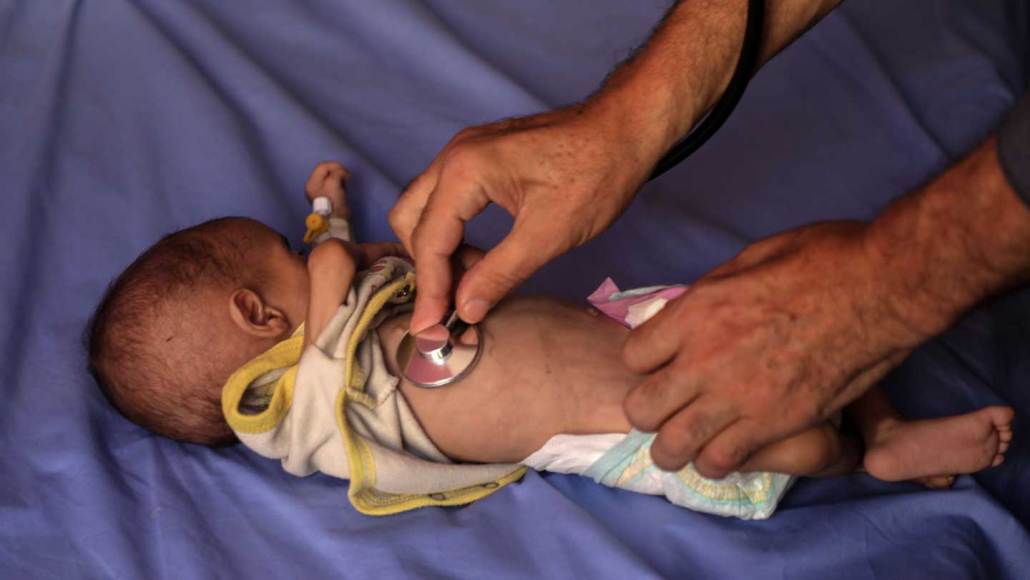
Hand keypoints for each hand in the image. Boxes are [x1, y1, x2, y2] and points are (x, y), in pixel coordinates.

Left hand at [305, 161, 350, 218]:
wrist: (337, 220)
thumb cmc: (333, 202)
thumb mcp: (334, 183)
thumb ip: (337, 173)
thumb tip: (342, 173)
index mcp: (312, 183)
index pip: (323, 166)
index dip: (335, 166)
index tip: (345, 172)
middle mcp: (313, 185)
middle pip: (326, 170)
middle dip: (337, 171)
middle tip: (346, 176)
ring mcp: (320, 190)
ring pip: (330, 176)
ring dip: (339, 177)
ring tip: (345, 182)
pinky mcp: (327, 194)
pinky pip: (333, 182)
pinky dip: (339, 182)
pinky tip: (343, 187)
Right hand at [389, 102, 662, 332]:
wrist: (626, 129)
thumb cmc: (596, 175)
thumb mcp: (549, 234)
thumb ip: (500, 273)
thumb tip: (464, 310)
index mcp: (465, 170)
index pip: (429, 240)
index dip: (429, 290)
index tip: (431, 329)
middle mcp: (454, 155)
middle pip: (410, 219)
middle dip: (426, 265)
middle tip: (453, 302)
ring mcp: (465, 151)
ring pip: (424, 207)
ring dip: (438, 248)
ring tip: (473, 281)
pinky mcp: (481, 156)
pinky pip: (446, 198)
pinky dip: (452, 231)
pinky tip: (480, 257)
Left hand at [622, 221, 923, 476]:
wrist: (883, 286)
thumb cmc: (823, 258)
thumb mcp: (749, 257)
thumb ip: (710, 293)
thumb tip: (689, 314)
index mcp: (695, 312)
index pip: (632, 356)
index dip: (644, 363)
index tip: (662, 364)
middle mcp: (704, 359)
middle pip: (641, 408)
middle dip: (648, 410)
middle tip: (667, 408)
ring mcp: (738, 396)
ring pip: (672, 446)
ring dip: (674, 446)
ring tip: (687, 441)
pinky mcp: (775, 424)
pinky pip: (722, 461)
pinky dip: (717, 461)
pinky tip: (725, 449)